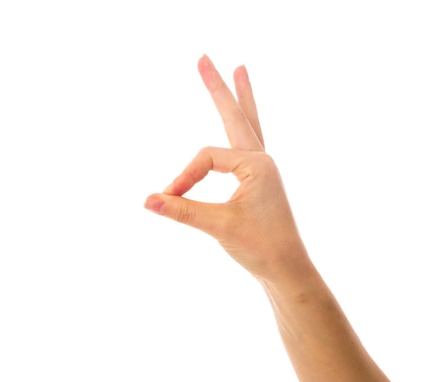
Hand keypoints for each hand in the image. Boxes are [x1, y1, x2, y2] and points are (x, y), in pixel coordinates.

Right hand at [144, 55, 311, 283]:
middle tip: (204, 58)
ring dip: (240, 98)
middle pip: (237, 115)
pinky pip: (247, 144)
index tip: (169, 198)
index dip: (184, 177)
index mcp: (257, 163)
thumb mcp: (219, 227)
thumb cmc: (261, 247)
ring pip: (247, 125)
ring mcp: (262, 169)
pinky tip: (242, 121)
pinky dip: (242, 125)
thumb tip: (147, 200)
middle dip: (219, 88)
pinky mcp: (259, 181)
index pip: (206, 158)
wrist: (287, 270)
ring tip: (240, 70)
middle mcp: (262, 160)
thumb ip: (182, 210)